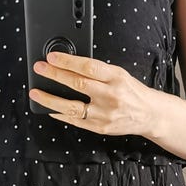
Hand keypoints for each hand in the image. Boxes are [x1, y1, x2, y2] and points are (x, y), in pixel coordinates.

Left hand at [29, 51, 158, 137]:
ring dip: (50, 99)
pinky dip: (60, 114)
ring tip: (35, 92)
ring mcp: (105, 114)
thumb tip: (68, 65)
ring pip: (72, 107)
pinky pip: (75, 121)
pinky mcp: (100, 127)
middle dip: (54, 75)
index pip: (88, 67)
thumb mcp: (119, 74)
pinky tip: (49, 109)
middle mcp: (111, 95)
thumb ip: (97, 71)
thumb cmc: (132, 91)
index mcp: (116, 77)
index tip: (52, 57)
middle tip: (39, 68)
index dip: (68, 61)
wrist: (149, 114)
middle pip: (77, 84)